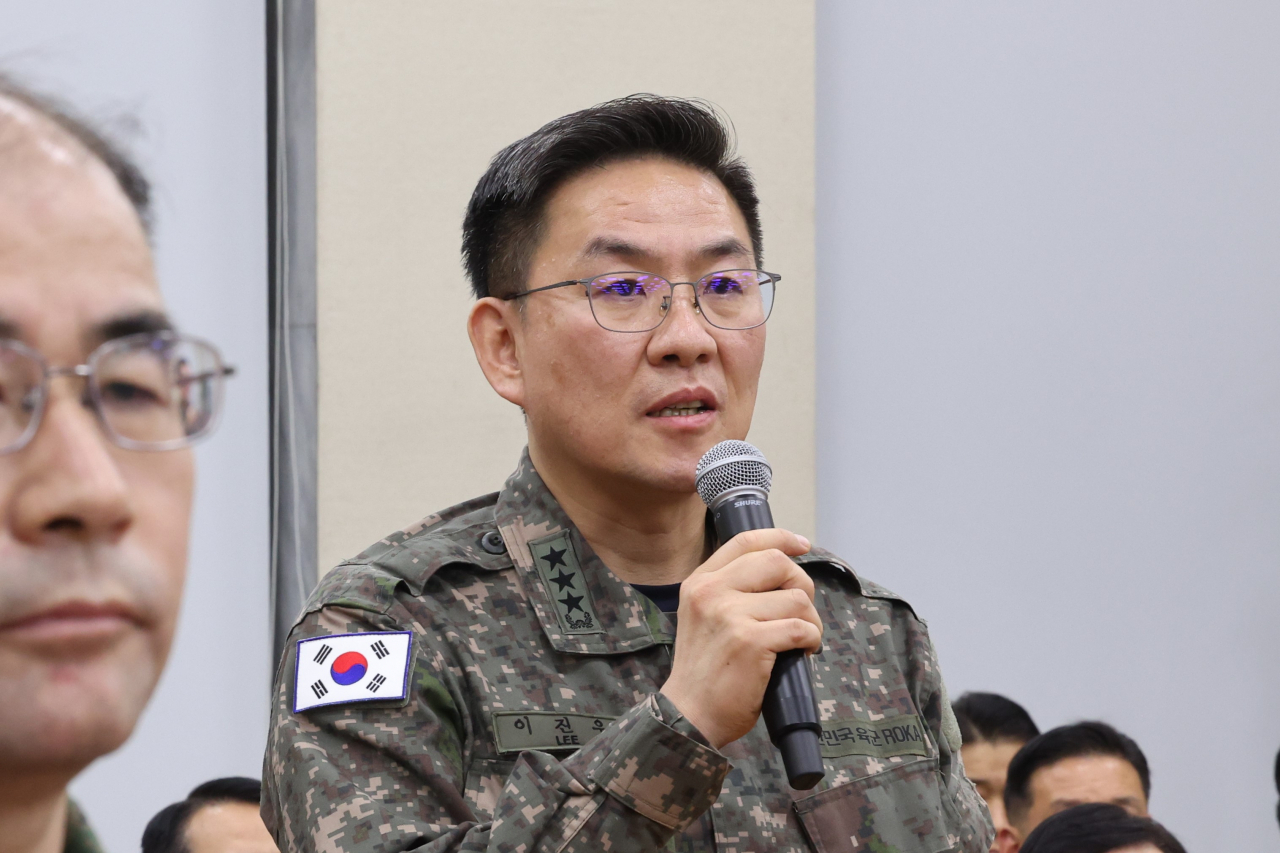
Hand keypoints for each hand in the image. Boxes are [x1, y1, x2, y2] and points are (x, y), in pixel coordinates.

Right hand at [660, 529, 820, 749]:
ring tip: (802, 640)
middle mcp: (711, 591)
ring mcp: (730, 614)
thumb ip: (729, 591)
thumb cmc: (705, 671)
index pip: (746, 541)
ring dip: (811, 620)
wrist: (689, 714)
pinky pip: (800, 627)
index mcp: (700, 582)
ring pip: (796, 598)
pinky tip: (803, 652)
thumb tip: (783, 573)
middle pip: (777, 563)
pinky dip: (811, 640)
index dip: (781, 538)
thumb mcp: (702, 617)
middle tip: (802, 612)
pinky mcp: (751, 640)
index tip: (801, 546)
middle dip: (802, 584)